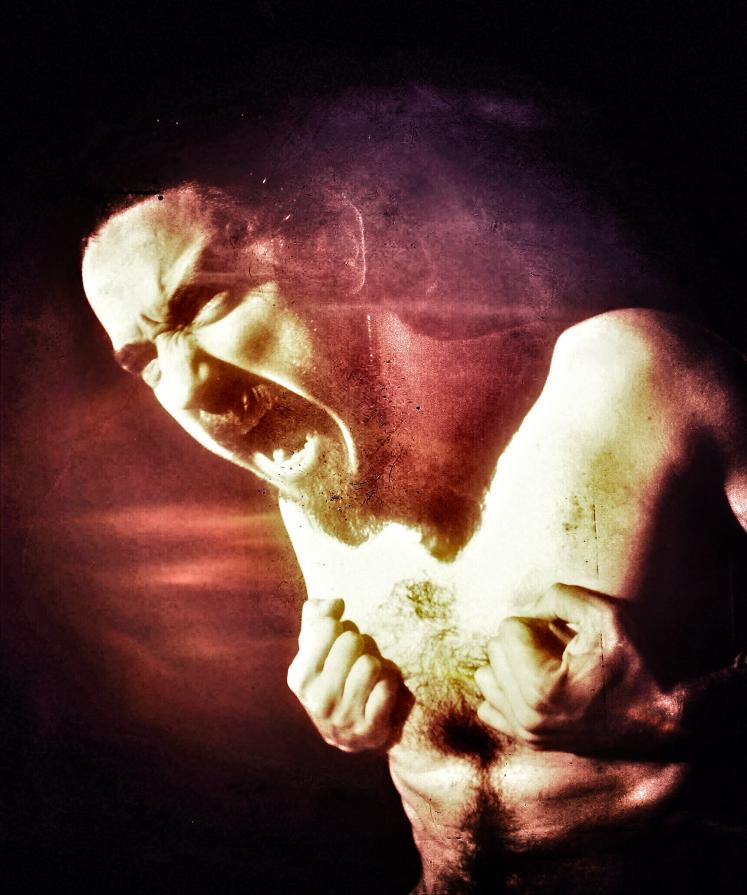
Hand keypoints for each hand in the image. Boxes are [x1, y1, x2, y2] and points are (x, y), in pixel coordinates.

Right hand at [287, 598, 406, 751]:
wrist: (354, 733)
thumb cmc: (337, 679)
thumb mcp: (318, 651)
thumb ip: (318, 619)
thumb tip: (334, 602)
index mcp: (299, 677)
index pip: (327, 627)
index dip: (341, 626)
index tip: (340, 640)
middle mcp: (317, 700)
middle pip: (352, 641)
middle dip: (361, 644)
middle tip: (357, 660)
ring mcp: (343, 718)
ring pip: (370, 664)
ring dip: (377, 664)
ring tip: (370, 677)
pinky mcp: (370, 730)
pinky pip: (388, 686)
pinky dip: (390, 682)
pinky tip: (380, 693)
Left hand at [475, 584, 679, 753]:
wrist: (660, 720)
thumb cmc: (634, 666)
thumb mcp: (606, 616)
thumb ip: (559, 597)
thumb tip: (529, 609)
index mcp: (541, 689)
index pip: (509, 629)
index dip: (541, 623)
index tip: (569, 638)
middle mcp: (527, 717)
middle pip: (497, 649)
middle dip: (528, 643)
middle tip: (564, 653)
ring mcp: (527, 733)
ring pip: (489, 674)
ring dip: (517, 665)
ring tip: (555, 670)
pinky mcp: (529, 741)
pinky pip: (490, 704)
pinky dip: (510, 690)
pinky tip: (541, 688)